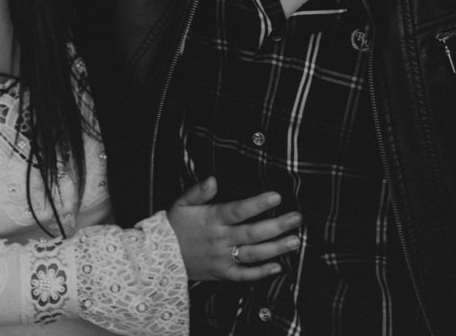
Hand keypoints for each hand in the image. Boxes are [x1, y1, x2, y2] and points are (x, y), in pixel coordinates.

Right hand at [167, 177, 301, 281]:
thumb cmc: (173, 227)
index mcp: (211, 219)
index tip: (276, 196)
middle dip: (277, 225)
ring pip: (253, 254)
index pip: (238, 210)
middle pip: (253, 233)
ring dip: (276, 248)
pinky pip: (244, 275)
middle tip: (297, 219)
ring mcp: (222, 258)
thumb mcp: (181, 204)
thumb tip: (213, 179)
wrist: (158, 257)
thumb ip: (198, 191)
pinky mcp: (222, 273)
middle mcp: (220, 239)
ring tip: (295, 241)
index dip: (258, 203)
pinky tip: (278, 266)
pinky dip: (261, 273)